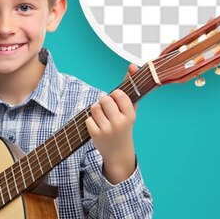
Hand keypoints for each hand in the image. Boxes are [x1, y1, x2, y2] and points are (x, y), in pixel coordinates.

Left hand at [85, 64, 138, 183]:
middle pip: (104, 99)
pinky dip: (91, 121)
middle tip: (108, 110)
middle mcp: (119, 122)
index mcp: (130, 115)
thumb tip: (131, 65)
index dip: (115, 96)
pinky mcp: (95, 135)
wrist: (119, 153)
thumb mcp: (130, 110)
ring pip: (95, 107)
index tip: (117, 102)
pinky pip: (88, 118)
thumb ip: (131, 87)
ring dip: (97, 110)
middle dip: (104, 102)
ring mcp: (107, 129)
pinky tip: (98, 127)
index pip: (118, 94)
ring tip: (103, 117)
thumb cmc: (125, 126)